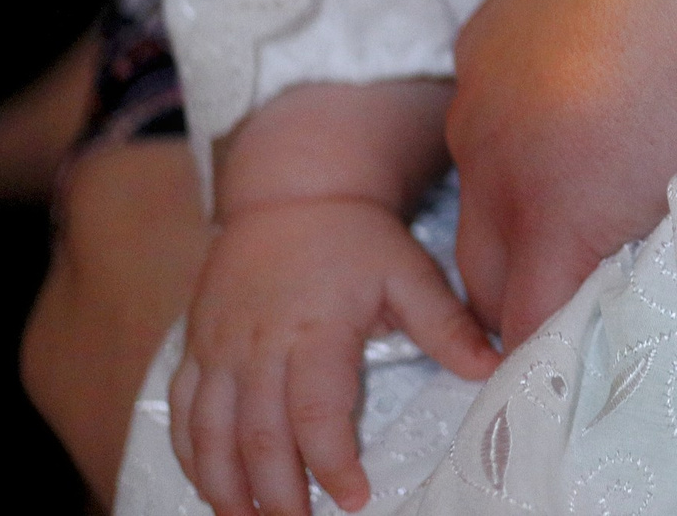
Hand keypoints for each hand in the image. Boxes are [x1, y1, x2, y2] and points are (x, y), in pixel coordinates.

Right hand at [171, 199, 496, 515]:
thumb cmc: (355, 237)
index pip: (315, 410)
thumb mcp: (409, 271)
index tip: (353, 499)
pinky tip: (211, 487)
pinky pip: (182, 413)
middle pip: (258, 435)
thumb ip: (447, 324)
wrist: (291, 192)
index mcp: (314, 328)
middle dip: (276, 493)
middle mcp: (257, 344)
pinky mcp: (197, 347)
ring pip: (209, 432)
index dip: (331, 461)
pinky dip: (191, 456)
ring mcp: (219, 347)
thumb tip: (493, 368)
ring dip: (225, 487)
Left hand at [451, 0, 676, 344]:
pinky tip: (616, 357)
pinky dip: (574, 343)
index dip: (549, 160)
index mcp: (500, 33)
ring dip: (553, 301)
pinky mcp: (567, 229)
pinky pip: (549, 320)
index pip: (500, 130)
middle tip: (611, 261)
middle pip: (486, 213)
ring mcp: (519, 175)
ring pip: (506, 276)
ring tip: (613, 325)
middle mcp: (488, 108)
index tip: (603, 176)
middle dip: (533, 245)